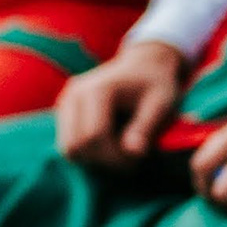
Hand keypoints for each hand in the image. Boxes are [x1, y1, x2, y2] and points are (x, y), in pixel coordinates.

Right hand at [56, 38, 187, 168]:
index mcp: (97, 90)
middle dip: (104, 160)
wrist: (145, 66)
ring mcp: (66, 102)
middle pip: (76, 145)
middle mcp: (75, 94)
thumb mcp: (162, 104)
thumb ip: (146, 127)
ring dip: (94, 159)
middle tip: (130, 159)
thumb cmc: (156, 86)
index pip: (93, 137)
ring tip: (120, 153)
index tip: (139, 158)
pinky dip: (88, 153)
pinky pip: (69, 144)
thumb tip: (132, 153)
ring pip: (68, 148)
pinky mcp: (65, 112)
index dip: (115, 156)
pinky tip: (110, 146)